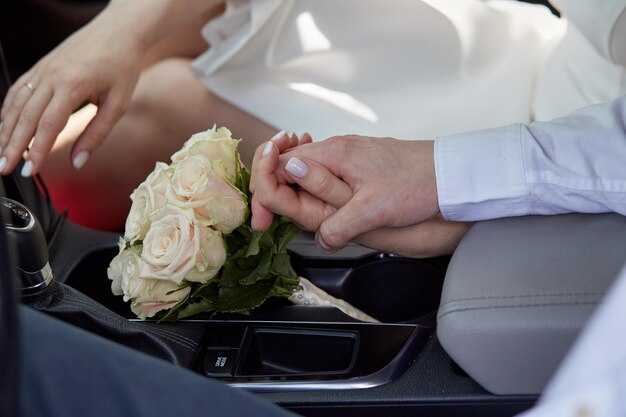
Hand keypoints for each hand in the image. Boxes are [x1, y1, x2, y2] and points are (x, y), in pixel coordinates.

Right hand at [0, 7, 146, 176]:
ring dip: (6, 131)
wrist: (117, 32)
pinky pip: (19, 91)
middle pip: (25, 117)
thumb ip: (97, 134)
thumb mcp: (119, 104)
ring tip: (1, 154)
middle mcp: (51, 76)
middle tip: (4, 169)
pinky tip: (5, 127)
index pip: (47, 125)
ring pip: (16, 104)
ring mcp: (42, 69)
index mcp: (72, 85)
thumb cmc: (122, 67)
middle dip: (12, 146)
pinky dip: (8, 110)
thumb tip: (79, 162)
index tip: (30, 171)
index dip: (36, 151)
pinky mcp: (40, 66)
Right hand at [255, 135, 439, 251]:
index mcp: (335, 154)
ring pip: (303, 170)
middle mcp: (337, 149)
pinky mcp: (357, 164)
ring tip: (280, 213)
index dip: (264, 192)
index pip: (280, 165)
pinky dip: (308, 188)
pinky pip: (321, 173)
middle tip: (265, 220)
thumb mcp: (375, 209)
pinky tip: (312, 203)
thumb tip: (319, 238)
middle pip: (286, 165)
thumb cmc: (418, 183)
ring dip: (288, 190)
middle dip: (270, 191)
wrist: (450, 174)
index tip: (261, 220)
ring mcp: (346, 155)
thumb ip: (339, 223)